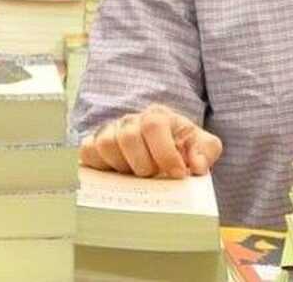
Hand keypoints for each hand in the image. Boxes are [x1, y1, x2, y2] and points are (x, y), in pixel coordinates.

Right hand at [79, 104, 222, 177]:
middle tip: (154, 176)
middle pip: (128, 137)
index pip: (154, 126)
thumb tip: (197, 165)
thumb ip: (206, 152)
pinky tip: (115, 176)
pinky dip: (99, 166)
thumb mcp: (202, 146)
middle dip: (143, 164)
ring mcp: (109, 131)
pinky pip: (87, 152)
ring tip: (136, 176)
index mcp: (158, 116)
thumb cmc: (181, 147)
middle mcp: (131, 120)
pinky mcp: (93, 145)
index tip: (177, 174)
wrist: (162, 151)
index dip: (165, 153)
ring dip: (122, 167)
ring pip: (105, 144)